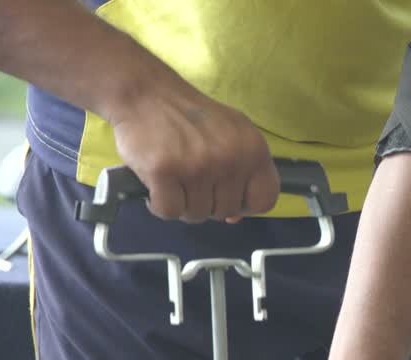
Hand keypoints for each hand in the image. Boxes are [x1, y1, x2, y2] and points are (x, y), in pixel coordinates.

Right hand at [108, 86, 278, 222]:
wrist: (145, 91)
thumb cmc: (188, 116)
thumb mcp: (230, 134)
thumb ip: (242, 171)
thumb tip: (236, 218)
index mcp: (253, 149)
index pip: (265, 200)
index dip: (245, 205)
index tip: (227, 196)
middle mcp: (230, 158)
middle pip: (226, 211)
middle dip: (207, 203)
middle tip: (191, 180)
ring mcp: (198, 166)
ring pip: (197, 214)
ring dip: (182, 204)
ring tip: (174, 179)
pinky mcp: (164, 171)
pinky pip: (169, 211)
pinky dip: (158, 205)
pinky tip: (156, 187)